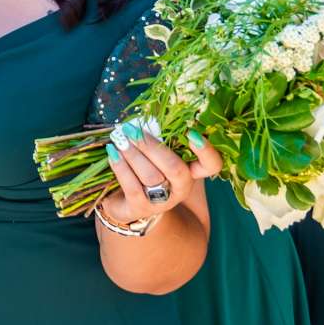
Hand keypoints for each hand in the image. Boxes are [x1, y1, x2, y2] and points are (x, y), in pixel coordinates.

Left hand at [94, 121, 222, 233]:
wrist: (124, 199)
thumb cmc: (145, 167)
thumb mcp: (156, 151)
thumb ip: (158, 136)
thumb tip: (146, 116)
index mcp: (191, 171)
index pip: (212, 165)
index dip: (206, 151)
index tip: (192, 132)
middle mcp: (181, 188)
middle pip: (176, 169)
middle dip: (152, 147)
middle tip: (131, 130)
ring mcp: (162, 201)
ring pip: (151, 176)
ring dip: (133, 154)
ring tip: (119, 139)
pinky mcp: (140, 208)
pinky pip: (132, 186)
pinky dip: (121, 166)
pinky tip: (112, 153)